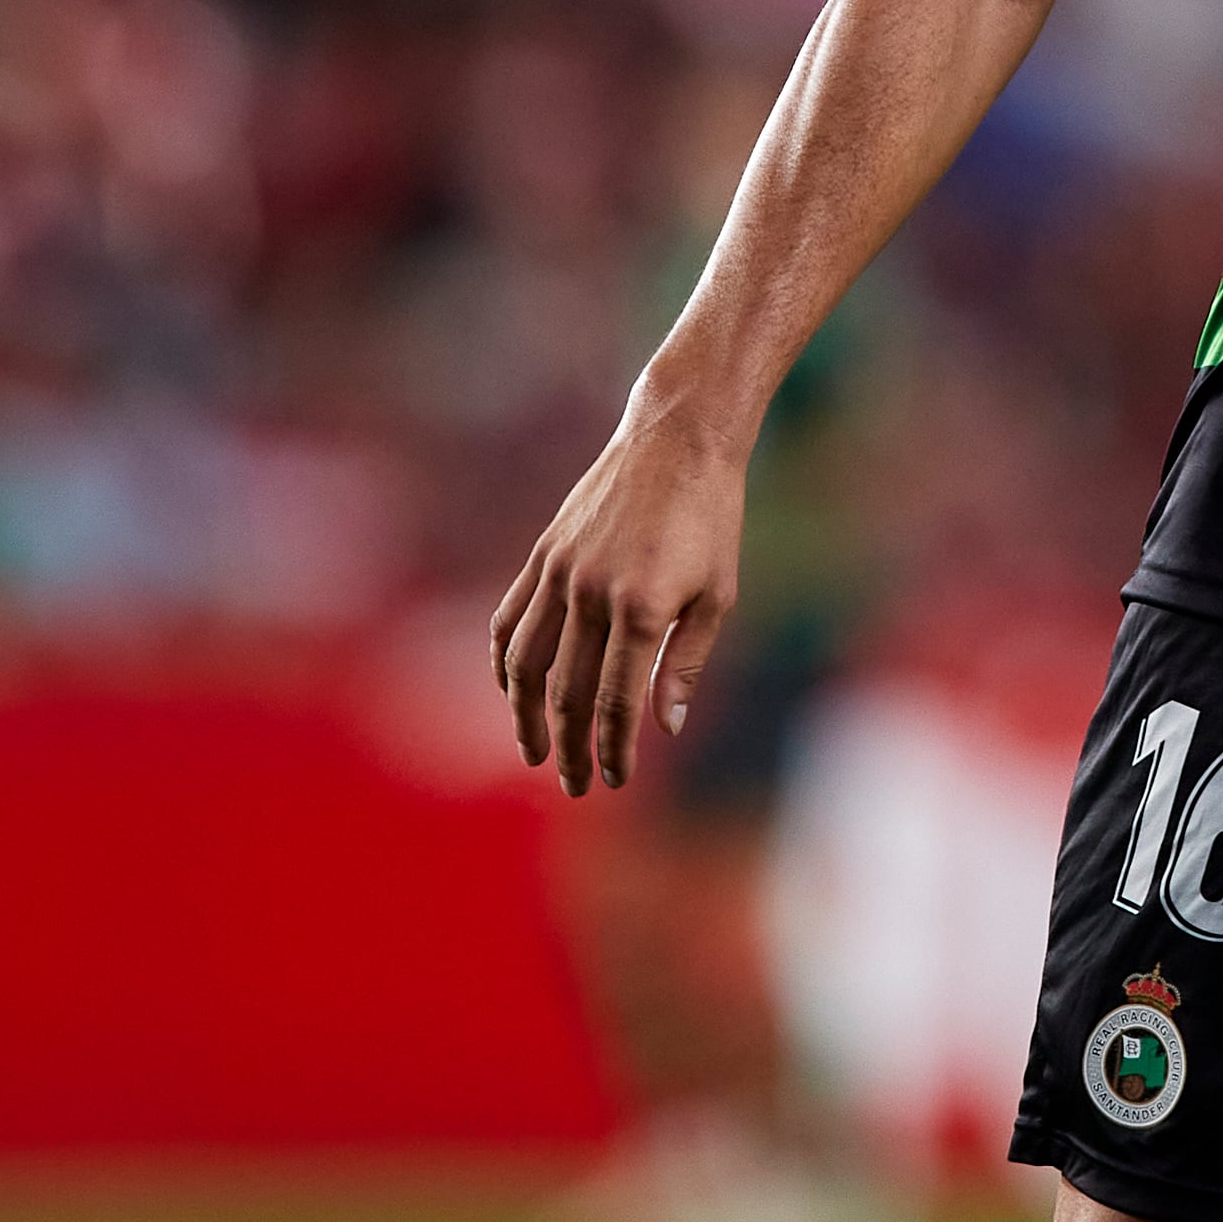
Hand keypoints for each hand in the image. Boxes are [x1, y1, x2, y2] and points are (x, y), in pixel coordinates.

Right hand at [491, 398, 748, 796]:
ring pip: (524, 663)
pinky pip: (509, 619)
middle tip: (576, 783)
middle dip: (570, 747)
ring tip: (534, 751)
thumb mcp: (718, 593)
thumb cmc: (712, 517)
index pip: (618, 701)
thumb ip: (686, 663)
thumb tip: (665, 728)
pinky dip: (504, 661)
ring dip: (524, 716)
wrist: (678, 438)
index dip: (614, 748)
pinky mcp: (543, 552)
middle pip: (567, 692)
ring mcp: (560, 571)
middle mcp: (593, 593)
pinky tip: (512, 689)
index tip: (615, 778)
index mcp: (644, 608)